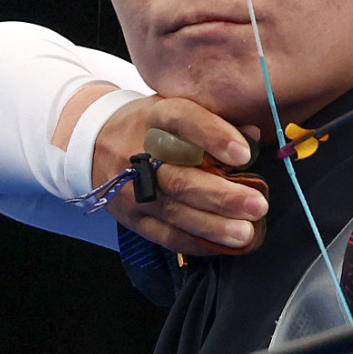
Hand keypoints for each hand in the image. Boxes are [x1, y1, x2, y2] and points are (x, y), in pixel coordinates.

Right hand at [92, 95, 267, 254]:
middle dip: (222, 196)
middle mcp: (139, 154)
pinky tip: (225, 245)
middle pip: (180, 178)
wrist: (95, 143)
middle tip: (257, 205)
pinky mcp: (132, 219)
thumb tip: (253, 136)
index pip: (183, 121)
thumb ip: (217, 119)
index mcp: (154, 117)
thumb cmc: (153, 126)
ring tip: (245, 233)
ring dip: (214, 226)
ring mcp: (132, 190)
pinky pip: (166, 236)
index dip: (214, 137)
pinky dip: (198, 242)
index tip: (245, 154)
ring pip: (175, 212)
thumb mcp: (177, 109)